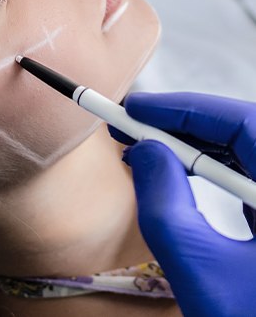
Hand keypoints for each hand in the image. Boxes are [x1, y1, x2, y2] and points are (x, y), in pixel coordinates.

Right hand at [109, 92, 255, 316]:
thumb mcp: (200, 271)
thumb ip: (164, 204)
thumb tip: (145, 150)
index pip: (244, 124)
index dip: (185, 109)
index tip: (136, 107)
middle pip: (244, 133)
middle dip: (184, 124)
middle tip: (133, 123)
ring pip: (245, 152)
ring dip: (194, 144)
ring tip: (146, 144)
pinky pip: (248, 175)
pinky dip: (210, 167)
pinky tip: (179, 170)